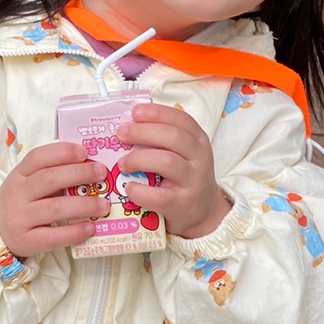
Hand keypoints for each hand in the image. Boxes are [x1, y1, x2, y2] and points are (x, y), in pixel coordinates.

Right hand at [0, 143, 107, 258]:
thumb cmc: (22, 201)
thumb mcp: (28, 182)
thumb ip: (53, 173)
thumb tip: (90, 166)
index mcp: (19, 174)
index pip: (38, 157)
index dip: (62, 153)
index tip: (84, 152)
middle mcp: (17, 193)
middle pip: (48, 179)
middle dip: (78, 174)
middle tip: (101, 173)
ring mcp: (20, 218)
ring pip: (54, 208)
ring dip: (83, 205)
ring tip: (103, 205)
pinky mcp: (26, 241)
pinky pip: (53, 237)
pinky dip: (74, 232)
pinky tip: (90, 227)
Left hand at [117, 103, 229, 239]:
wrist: (203, 211)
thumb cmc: (184, 176)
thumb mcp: (183, 153)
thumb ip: (163, 138)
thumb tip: (128, 124)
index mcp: (198, 140)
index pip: (181, 119)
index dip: (157, 113)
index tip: (135, 112)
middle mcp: (199, 158)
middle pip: (173, 137)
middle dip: (143, 132)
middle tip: (121, 134)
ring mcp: (193, 181)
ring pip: (166, 162)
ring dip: (139, 159)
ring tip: (122, 163)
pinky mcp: (182, 204)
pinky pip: (159, 196)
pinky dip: (139, 191)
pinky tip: (129, 187)